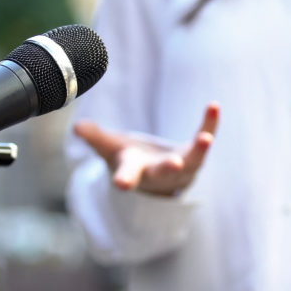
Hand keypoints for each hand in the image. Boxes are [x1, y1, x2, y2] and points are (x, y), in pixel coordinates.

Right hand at [74, 104, 218, 195]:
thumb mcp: (109, 148)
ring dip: (200, 150)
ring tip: (207, 138)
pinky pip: (204, 138)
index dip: (125, 179)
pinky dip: (210, 124)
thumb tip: (77, 127)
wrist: (155, 177)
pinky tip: (214, 106)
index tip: (121, 185)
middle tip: (174, 164)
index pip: (128, 176)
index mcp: (135, 172)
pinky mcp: (195, 155)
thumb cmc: (128, 159)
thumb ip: (94, 137)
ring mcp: (180, 167)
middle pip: (163, 173)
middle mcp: (159, 174)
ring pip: (192, 162)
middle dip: (167, 168)